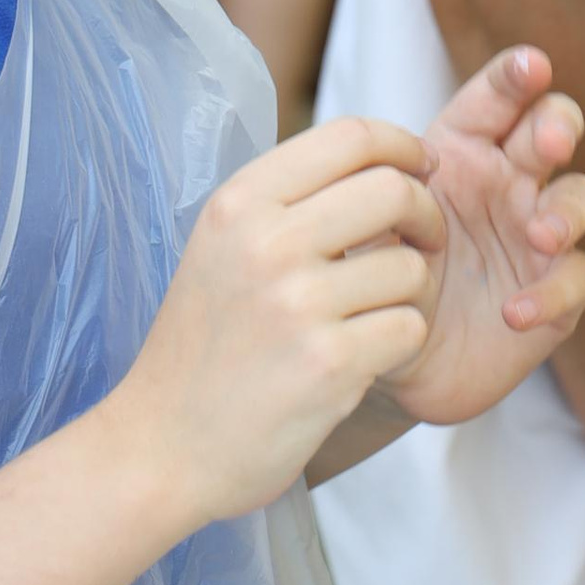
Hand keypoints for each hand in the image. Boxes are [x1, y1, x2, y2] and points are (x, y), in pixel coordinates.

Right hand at [119, 116, 444, 527]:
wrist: (159, 447)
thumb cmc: (202, 348)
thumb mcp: (221, 249)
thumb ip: (288, 203)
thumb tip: (381, 162)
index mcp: (240, 203)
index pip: (350, 136)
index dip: (403, 146)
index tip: (421, 168)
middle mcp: (266, 243)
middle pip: (394, 190)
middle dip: (426, 215)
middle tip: (422, 244)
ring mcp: (298, 304)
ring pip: (411, 268)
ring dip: (412, 293)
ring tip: (374, 314)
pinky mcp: (329, 364)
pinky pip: (410, 328)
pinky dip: (400, 343)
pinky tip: (365, 356)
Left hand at [385, 46, 584, 427]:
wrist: (387, 353)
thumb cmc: (377, 273)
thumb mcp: (364, 229)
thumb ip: (376, 199)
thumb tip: (386, 176)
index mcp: (464, 150)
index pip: (496, 99)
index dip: (517, 76)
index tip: (534, 65)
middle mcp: (509, 182)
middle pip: (554, 128)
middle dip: (559, 124)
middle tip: (550, 142)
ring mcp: (538, 235)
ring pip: (580, 198)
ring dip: (567, 210)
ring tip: (541, 235)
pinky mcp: (556, 293)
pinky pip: (574, 280)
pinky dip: (553, 293)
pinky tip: (517, 311)